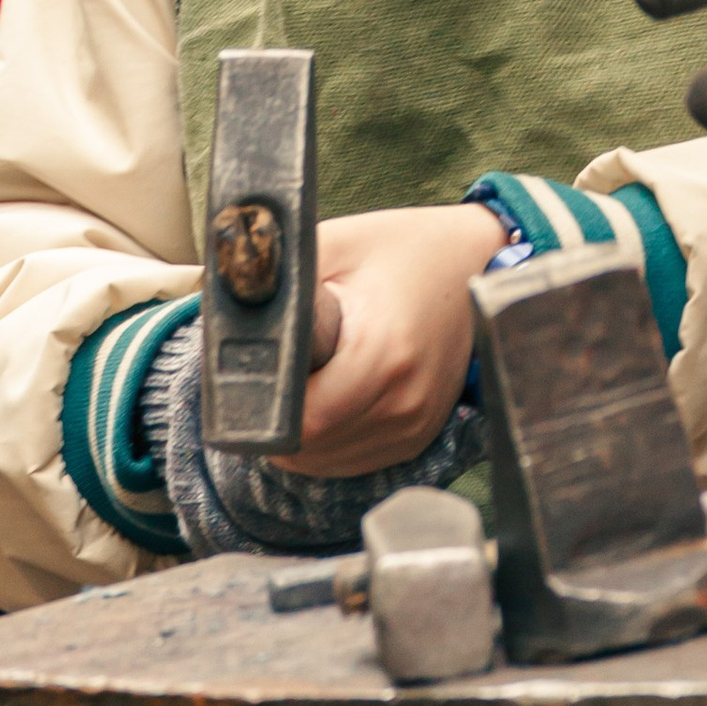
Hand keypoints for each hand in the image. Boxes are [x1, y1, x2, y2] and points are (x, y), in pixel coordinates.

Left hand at [269, 203, 506, 479]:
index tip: (255, 377)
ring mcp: (416, 424)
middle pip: (308, 447)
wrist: (480, 259)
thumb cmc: (407, 247)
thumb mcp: (337, 243)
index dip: (261, 407)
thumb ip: (280, 277)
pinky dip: (330, 441)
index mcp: (382, 352)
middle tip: (273, 373)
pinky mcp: (420, 435)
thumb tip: (226, 299)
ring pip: (328, 462)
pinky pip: (355, 460)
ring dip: (301, 436)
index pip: (299, 422)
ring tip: (305, 382)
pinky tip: (331, 398)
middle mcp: (404, 401)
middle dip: (275, 419)